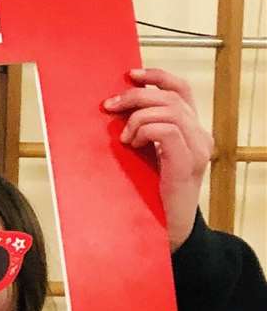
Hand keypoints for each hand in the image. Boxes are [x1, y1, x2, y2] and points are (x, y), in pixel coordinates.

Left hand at [103, 68, 211, 250]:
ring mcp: (197, 150)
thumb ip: (142, 136)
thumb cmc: (153, 199)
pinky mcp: (187, 164)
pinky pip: (168, 131)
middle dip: (136, 96)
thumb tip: (117, 112)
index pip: (180, 90)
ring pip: (170, 109)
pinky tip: (133, 144)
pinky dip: (146, 130)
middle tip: (110, 106)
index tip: (131, 75)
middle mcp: (199, 136)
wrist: (169, 236)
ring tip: (124, 137)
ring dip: (139, 117)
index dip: (157, 76)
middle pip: (170, 96)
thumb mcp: (146, 160)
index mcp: (191, 132)